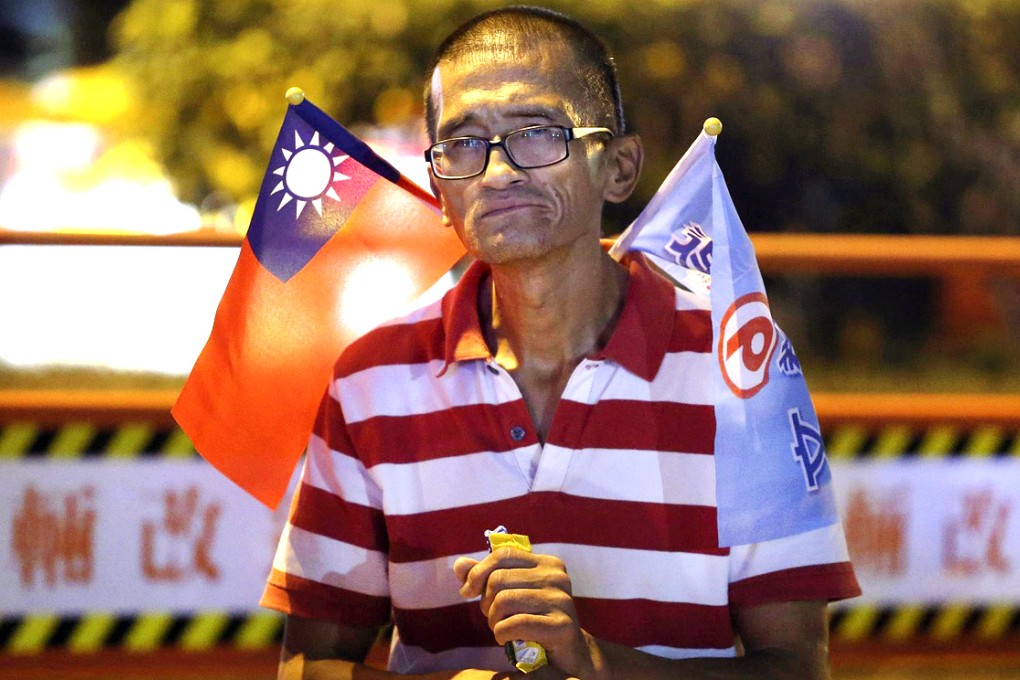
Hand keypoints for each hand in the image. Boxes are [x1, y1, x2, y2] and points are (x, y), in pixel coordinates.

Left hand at [453, 549, 604, 679]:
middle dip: (486, 602)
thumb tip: (459, 565)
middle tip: (493, 616)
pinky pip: (515, 624)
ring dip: (493, 620)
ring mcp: (561, 600)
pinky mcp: (561, 625)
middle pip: (498, 579)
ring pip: (504, 601)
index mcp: (547, 563)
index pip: (503, 555)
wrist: (567, 653)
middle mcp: (557, 577)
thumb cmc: (534, 618)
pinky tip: (505, 639)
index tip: (468, 591)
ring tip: (500, 627)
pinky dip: (501, 633)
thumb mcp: (510, 593)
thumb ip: (486, 577)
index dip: (478, 571)